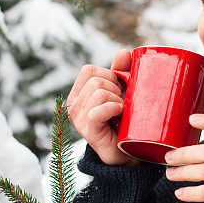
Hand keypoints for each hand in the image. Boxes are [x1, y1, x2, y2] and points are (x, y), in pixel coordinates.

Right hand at [67, 49, 138, 165]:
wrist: (129, 150)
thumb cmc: (125, 119)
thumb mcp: (122, 91)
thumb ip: (121, 71)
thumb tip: (123, 52)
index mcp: (78, 94)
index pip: (88, 70)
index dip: (109, 76)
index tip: (118, 91)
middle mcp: (73, 106)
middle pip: (96, 80)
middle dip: (116, 89)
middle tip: (122, 105)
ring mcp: (79, 119)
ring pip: (99, 92)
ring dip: (118, 100)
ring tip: (121, 113)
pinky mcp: (89, 131)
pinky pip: (97, 111)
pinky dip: (112, 108)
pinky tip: (120, 114)